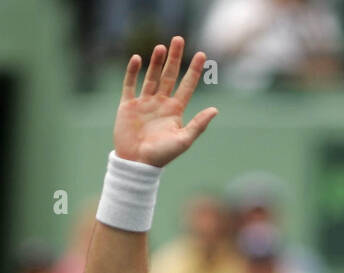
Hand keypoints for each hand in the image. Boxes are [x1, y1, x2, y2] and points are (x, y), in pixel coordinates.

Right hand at [114, 38, 217, 168]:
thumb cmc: (162, 155)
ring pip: (151, 77)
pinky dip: (132, 72)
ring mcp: (144, 103)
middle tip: (178, 39)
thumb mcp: (184, 140)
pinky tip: (137, 59)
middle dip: (174, 58)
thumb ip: (199, 125)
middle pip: (169, 75)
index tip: (202, 55)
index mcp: (175, 110)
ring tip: (161, 47)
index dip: (194, 71)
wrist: (137, 163)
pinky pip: (130, 85)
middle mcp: (161, 103)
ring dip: (156, 62)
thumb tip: (215, 109)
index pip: (187, 86)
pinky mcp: (128, 105)